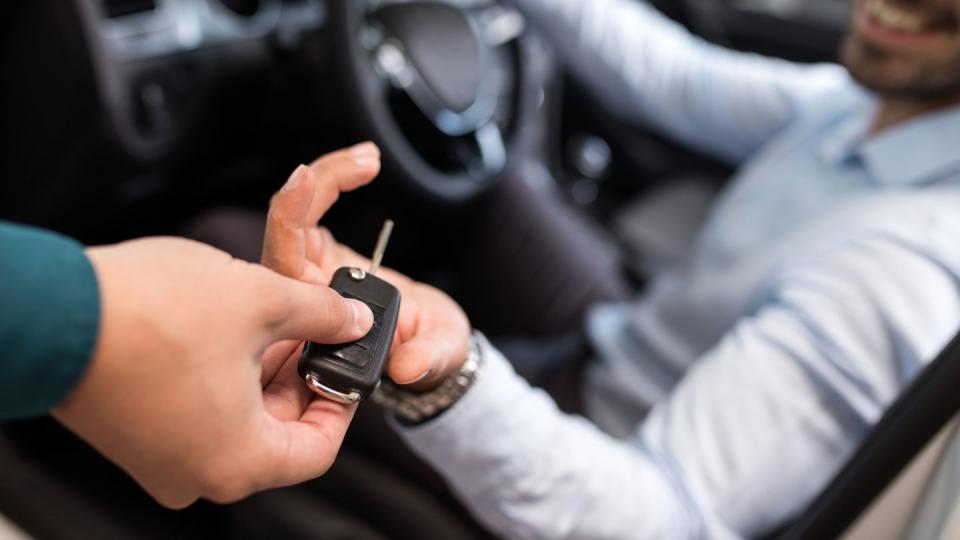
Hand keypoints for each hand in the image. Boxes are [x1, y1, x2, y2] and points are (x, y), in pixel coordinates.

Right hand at [53, 237, 373, 508]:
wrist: (50, 310)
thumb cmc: (151, 313)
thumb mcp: (261, 300)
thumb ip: (321, 315)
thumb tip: (353, 321)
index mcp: (238, 461)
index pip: (317, 449)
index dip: (342, 403)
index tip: (347, 366)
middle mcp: (198, 475)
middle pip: (277, 434)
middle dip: (298, 377)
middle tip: (310, 330)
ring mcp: (160, 460)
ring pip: (238, 421)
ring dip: (260, 372)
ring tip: (269, 319)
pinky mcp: (134, 437)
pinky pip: (198, 415)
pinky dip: (222, 379)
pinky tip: (227, 331)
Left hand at [262, 143, 471, 390]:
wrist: (427, 345)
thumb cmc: (425, 354)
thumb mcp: (435, 357)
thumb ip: (425, 361)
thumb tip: (407, 366)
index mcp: (313, 327)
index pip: (285, 273)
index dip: (288, 223)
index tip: (306, 183)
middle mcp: (303, 297)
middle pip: (284, 236)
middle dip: (311, 189)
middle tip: (361, 162)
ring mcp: (310, 272)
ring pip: (296, 217)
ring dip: (327, 177)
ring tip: (370, 158)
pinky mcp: (322, 252)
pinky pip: (313, 210)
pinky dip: (335, 180)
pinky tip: (366, 162)